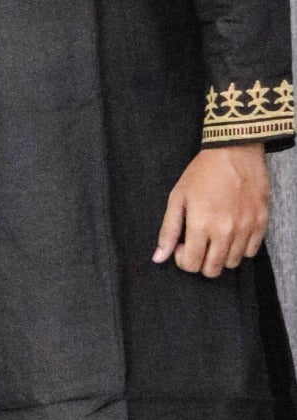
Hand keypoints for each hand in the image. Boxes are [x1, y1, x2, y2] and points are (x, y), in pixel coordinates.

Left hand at [153, 145, 269, 277]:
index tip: (182, 246)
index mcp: (201, 225)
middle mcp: (225, 231)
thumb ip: (168, 230)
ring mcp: (246, 227)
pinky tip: (232, 232)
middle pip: (212, 270)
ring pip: (233, 263)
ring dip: (221, 256)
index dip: (183, 260)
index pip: (191, 265)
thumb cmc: (203, 171)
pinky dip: (240, 248)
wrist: (235, 150)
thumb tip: (158, 258)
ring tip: (215, 236)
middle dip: (201, 263)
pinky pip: (251, 251)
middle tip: (198, 244)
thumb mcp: (178, 198)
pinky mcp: (261, 221)